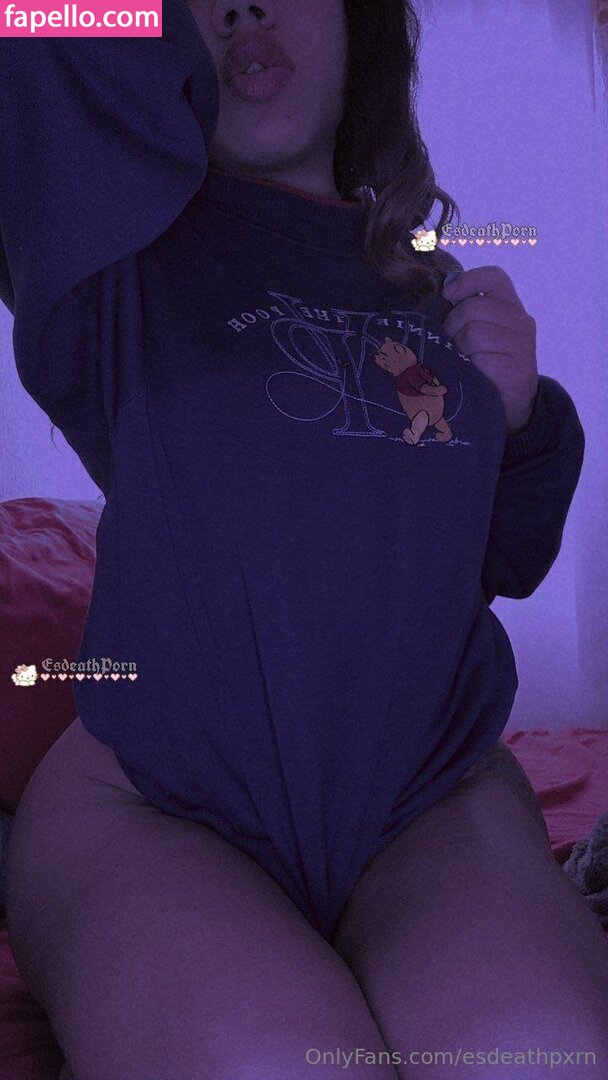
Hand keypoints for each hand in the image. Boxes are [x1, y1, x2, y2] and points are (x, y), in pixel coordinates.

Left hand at [442, 266, 538, 432]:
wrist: (510, 405)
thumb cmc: (486, 363)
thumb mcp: (480, 331)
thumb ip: (468, 310)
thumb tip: (445, 290)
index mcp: (511, 306)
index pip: (494, 278)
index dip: (467, 280)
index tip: (448, 295)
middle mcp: (522, 321)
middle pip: (473, 307)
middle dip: (452, 326)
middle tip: (452, 344)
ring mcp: (523, 346)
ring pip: (474, 333)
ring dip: (460, 350)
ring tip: (463, 360)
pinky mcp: (518, 370)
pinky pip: (481, 359)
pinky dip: (471, 368)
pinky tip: (474, 375)